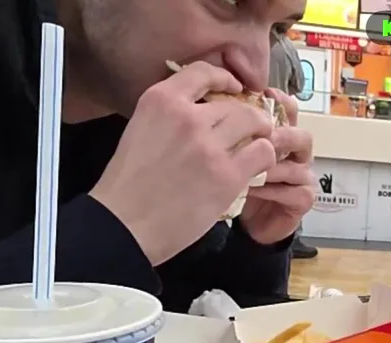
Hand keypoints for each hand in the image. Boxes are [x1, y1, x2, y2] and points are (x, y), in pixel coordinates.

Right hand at [90, 61, 276, 264]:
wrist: (126, 224)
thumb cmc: (128, 183)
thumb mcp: (140, 129)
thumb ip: (170, 115)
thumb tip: (203, 111)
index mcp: (161, 100)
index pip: (203, 71)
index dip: (224, 78)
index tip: (233, 89)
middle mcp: (187, 117)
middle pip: (236, 103)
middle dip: (248, 116)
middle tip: (250, 130)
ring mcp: (209, 146)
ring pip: (256, 123)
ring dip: (261, 135)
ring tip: (256, 148)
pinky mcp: (227, 175)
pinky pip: (262, 153)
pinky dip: (264, 158)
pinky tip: (256, 168)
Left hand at [239, 89, 315, 243]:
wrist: (244, 222)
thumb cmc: (234, 184)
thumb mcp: (225, 152)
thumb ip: (227, 129)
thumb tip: (216, 102)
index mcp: (279, 134)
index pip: (288, 110)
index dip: (279, 102)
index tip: (263, 96)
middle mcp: (295, 153)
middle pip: (301, 136)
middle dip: (280, 136)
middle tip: (259, 139)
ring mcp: (302, 177)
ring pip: (298, 165)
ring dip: (272, 166)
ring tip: (248, 168)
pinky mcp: (302, 200)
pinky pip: (297, 192)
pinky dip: (273, 190)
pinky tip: (252, 189)